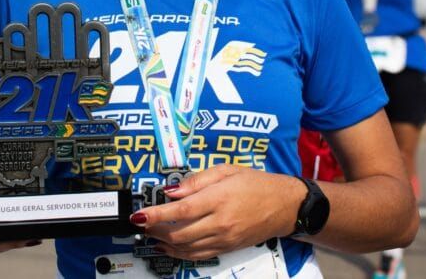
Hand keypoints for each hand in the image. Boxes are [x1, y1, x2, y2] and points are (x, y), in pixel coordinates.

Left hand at [132, 165, 306, 260]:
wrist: (285, 206)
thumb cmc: (257, 184)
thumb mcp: (227, 170)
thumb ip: (197, 180)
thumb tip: (172, 190)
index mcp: (219, 198)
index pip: (180, 210)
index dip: (156, 214)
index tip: (140, 215)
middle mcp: (220, 222)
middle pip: (179, 233)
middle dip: (155, 230)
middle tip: (141, 223)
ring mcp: (224, 238)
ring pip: (186, 248)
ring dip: (164, 243)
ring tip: (150, 234)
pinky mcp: (227, 248)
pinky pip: (198, 255)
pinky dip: (179, 253)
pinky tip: (168, 247)